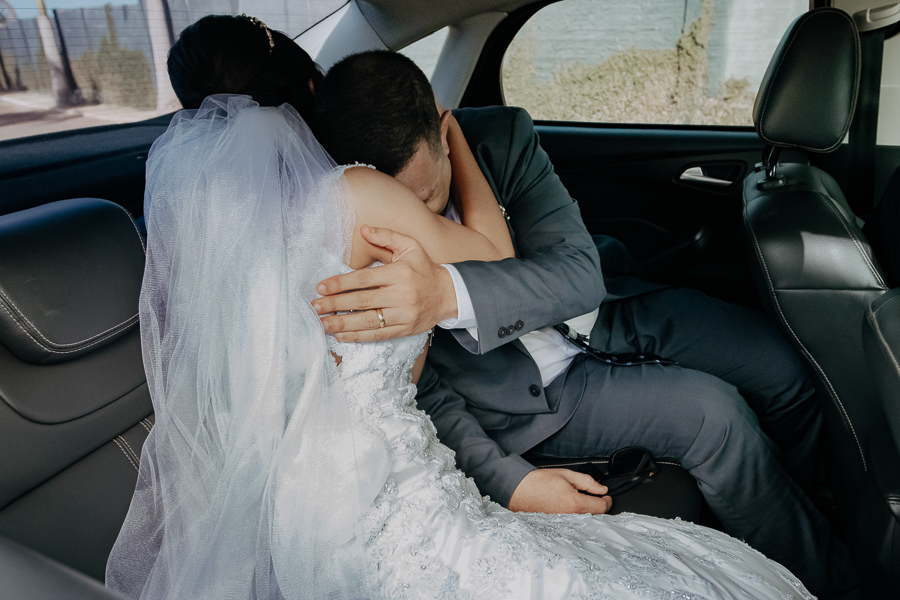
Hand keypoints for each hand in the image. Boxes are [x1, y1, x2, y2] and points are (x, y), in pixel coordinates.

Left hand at [312, 226, 457, 341]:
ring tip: (323, 324)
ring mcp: (404, 314)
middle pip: (363, 301)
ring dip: (343, 324)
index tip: (322, 287)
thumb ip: (386, 236)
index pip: (364, 279)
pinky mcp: (406, 329)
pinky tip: (342, 335)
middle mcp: (402, 295)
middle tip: (315, 306)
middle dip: (336, 304)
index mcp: (400, 273)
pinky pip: (379, 335)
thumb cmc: (425, 268)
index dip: (341, 283)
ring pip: (369, 321)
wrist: (449, 294)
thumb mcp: (410, 246)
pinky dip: (358, 336)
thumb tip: (364, 228)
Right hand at [508, 469, 611, 514]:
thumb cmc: (538, 482)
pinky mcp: (556, 527)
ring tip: (577, 500)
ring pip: (584, 521)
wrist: (518, 490)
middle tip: (592, 496)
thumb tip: (601, 489)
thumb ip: (587, 482)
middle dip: (596, 506)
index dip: (607, 501)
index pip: (601, 507)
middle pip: (594, 516)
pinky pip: (573, 524)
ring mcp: (563, 524)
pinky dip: (576, 517)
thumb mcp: (566, 475)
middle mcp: (570, 517)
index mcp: (574, 503)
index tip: (606, 497)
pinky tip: (568, 508)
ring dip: (586, 512)